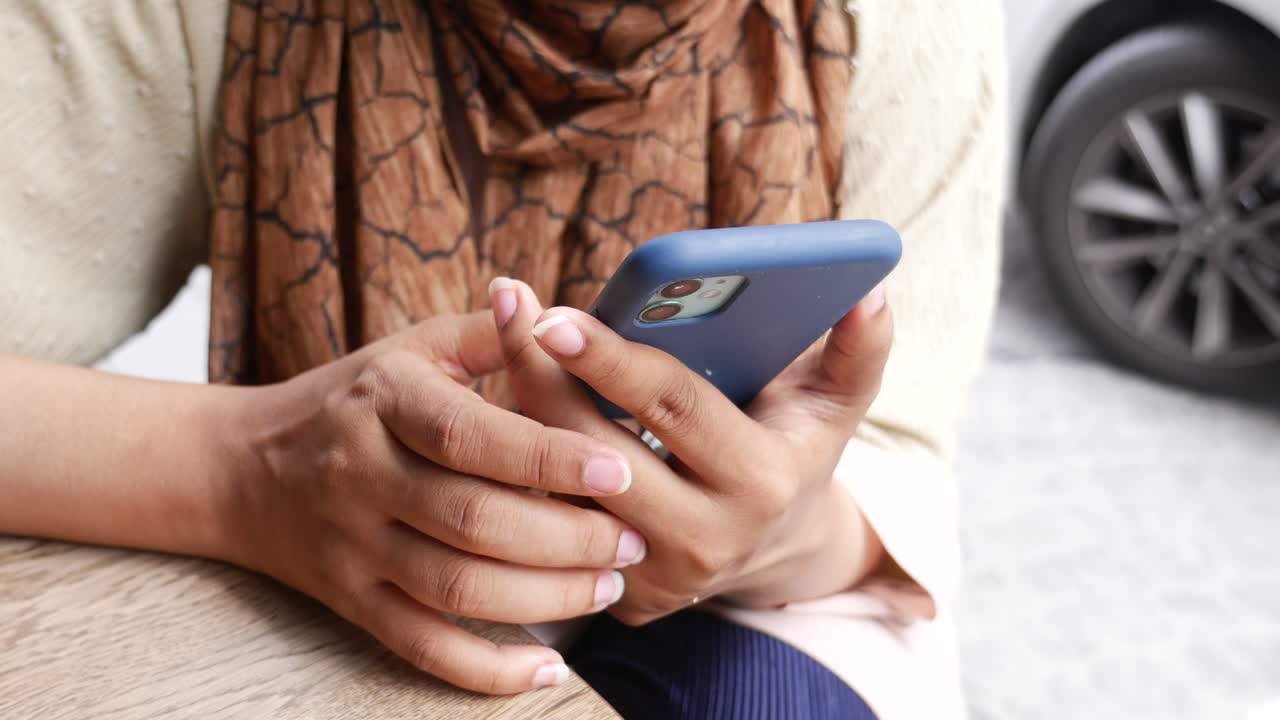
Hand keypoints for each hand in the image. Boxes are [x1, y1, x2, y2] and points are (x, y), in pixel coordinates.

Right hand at [220, 312, 646, 693]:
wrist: (239, 469)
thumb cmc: (348, 400)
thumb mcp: (406, 351)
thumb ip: (486, 336)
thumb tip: (554, 310)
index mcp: (386, 402)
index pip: (473, 436)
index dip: (550, 458)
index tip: (620, 471)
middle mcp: (363, 475)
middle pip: (475, 521)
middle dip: (568, 538)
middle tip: (633, 540)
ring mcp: (354, 546)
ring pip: (457, 588)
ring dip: (546, 598)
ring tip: (608, 587)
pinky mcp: (350, 602)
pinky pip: (421, 646)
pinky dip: (485, 669)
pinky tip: (546, 669)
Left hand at [488, 278, 890, 623]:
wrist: (774, 545)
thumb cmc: (793, 448)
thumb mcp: (833, 404)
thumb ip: (857, 351)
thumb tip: (871, 290)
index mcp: (761, 482)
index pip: (675, 408)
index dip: (611, 357)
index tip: (553, 312)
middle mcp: (708, 541)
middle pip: (599, 451)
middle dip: (542, 377)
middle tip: (508, 310)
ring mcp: (658, 579)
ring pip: (562, 492)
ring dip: (520, 418)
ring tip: (502, 344)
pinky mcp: (621, 599)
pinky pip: (552, 527)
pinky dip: (523, 467)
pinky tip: (503, 409)